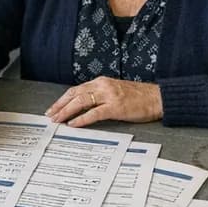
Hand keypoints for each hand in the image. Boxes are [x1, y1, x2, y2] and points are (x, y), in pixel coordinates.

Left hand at [45, 76, 162, 127]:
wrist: (157, 98)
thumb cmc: (138, 97)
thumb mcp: (115, 91)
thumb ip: (100, 96)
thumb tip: (82, 107)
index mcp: (101, 82)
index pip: (76, 89)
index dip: (63, 99)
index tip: (53, 108)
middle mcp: (103, 86)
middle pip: (75, 94)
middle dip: (60, 105)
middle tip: (50, 115)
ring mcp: (109, 96)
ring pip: (81, 102)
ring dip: (66, 111)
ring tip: (57, 120)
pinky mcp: (116, 107)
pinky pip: (94, 113)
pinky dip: (81, 119)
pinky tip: (73, 124)